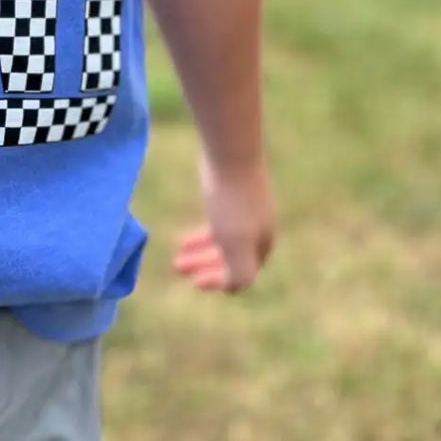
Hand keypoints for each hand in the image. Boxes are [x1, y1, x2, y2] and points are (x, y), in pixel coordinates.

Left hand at [172, 150, 275, 293]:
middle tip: (177, 267)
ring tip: (178, 254)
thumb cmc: (232, 200)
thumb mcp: (235, 242)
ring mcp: (248, 209)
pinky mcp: (234, 192)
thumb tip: (235, 288)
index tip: (194, 282)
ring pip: (224, 240)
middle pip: (232, 257)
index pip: (244, 274)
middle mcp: (260, 228)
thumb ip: (240, 272)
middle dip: (205, 266)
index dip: (219, 281)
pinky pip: (220, 222)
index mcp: (263, 243)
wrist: (232, 152)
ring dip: (201, 251)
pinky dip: (205, 234)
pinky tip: (190, 236)